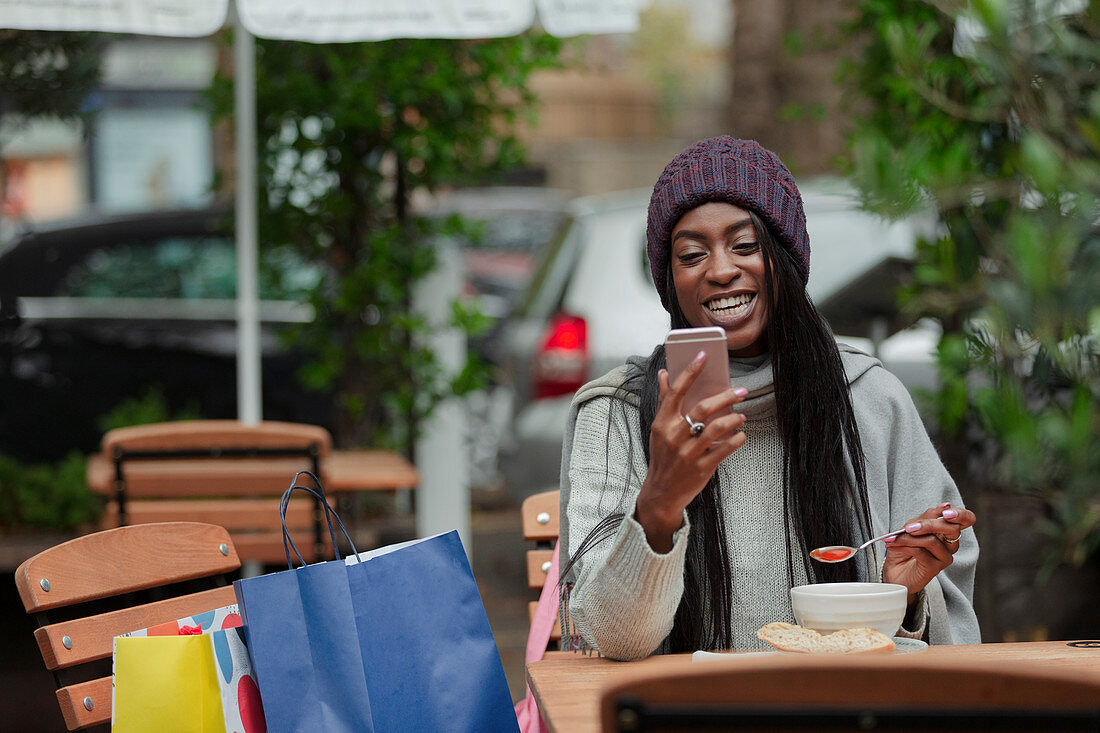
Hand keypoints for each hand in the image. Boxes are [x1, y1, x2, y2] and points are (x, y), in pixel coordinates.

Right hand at [634, 349, 747, 551]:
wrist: (661, 492)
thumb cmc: (663, 455)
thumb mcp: (659, 429)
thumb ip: (664, 401)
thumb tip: (664, 373)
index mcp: (662, 423)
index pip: (676, 392)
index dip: (690, 372)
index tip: (704, 355)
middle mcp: (674, 436)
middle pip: (703, 408)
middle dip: (726, 397)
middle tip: (741, 391)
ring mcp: (688, 453)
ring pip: (717, 428)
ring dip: (734, 418)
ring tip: (742, 415)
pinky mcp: (702, 468)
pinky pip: (724, 450)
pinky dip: (736, 440)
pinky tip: (741, 434)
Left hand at [882, 502, 975, 606]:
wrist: (894, 572)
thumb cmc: (903, 549)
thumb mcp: (911, 528)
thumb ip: (925, 518)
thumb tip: (945, 506)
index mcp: (946, 531)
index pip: (967, 520)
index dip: (961, 514)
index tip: (945, 512)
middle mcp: (950, 544)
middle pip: (952, 529)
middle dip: (929, 525)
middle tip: (909, 527)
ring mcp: (944, 557)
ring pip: (932, 541)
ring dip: (908, 537)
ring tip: (892, 539)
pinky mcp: (935, 568)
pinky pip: (920, 552)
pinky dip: (903, 546)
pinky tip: (893, 546)